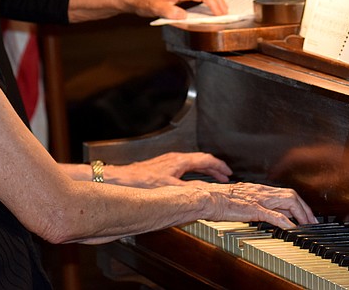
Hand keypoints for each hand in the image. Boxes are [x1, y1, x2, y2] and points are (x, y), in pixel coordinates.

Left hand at [107, 152, 232, 187]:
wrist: (120, 179)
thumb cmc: (141, 181)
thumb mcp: (170, 187)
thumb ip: (189, 188)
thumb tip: (205, 190)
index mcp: (179, 161)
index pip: (206, 159)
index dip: (219, 166)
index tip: (228, 172)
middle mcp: (174, 158)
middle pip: (200, 160)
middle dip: (213, 168)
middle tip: (223, 176)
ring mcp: (167, 162)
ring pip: (191, 163)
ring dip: (203, 170)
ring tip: (210, 178)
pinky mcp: (161, 167)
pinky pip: (183, 167)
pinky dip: (193, 172)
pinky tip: (189, 180)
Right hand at [204, 182, 316, 228]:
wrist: (207, 198)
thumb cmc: (218, 200)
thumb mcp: (239, 199)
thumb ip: (252, 203)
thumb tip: (261, 211)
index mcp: (258, 189)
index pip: (285, 193)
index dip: (298, 203)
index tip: (305, 213)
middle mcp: (261, 191)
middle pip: (291, 195)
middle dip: (305, 208)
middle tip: (312, 221)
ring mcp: (259, 199)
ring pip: (288, 201)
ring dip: (301, 214)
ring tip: (307, 225)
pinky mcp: (254, 209)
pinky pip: (274, 214)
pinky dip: (286, 222)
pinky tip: (292, 228)